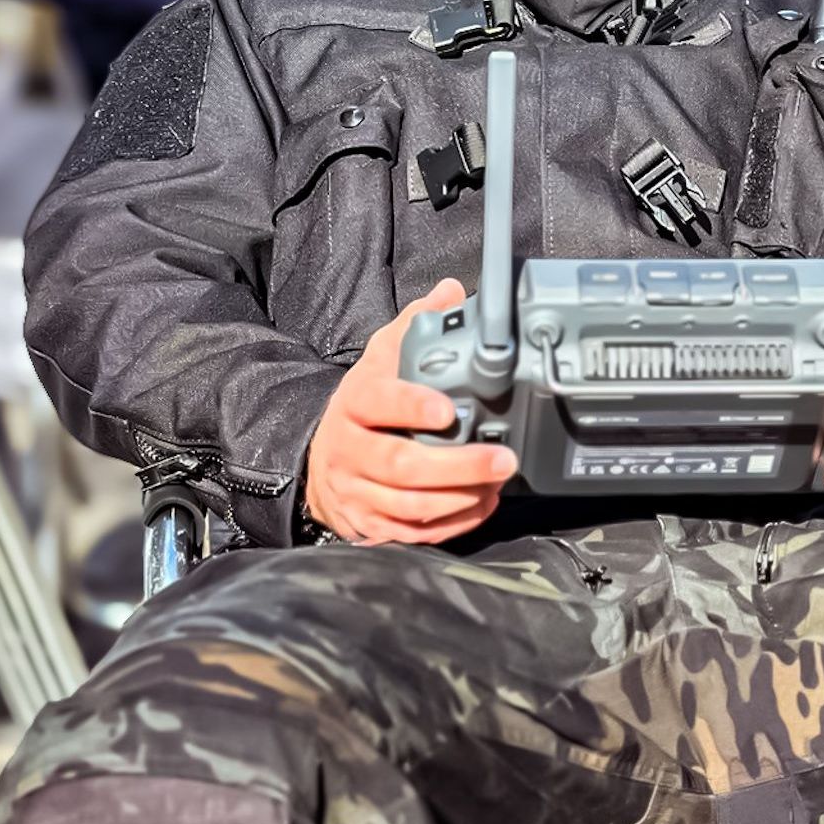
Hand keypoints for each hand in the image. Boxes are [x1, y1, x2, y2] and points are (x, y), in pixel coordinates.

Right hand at [303, 279, 517, 544]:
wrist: (320, 459)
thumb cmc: (365, 405)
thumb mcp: (382, 357)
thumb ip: (416, 324)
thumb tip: (451, 291)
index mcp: (356, 402)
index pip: (379, 403)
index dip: (412, 407)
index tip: (449, 409)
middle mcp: (350, 449)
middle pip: (400, 464)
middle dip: (456, 466)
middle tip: (502, 460)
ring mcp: (356, 490)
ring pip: (406, 504)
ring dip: (458, 499)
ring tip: (497, 485)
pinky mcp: (366, 523)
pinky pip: (409, 532)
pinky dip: (449, 525)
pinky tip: (480, 507)